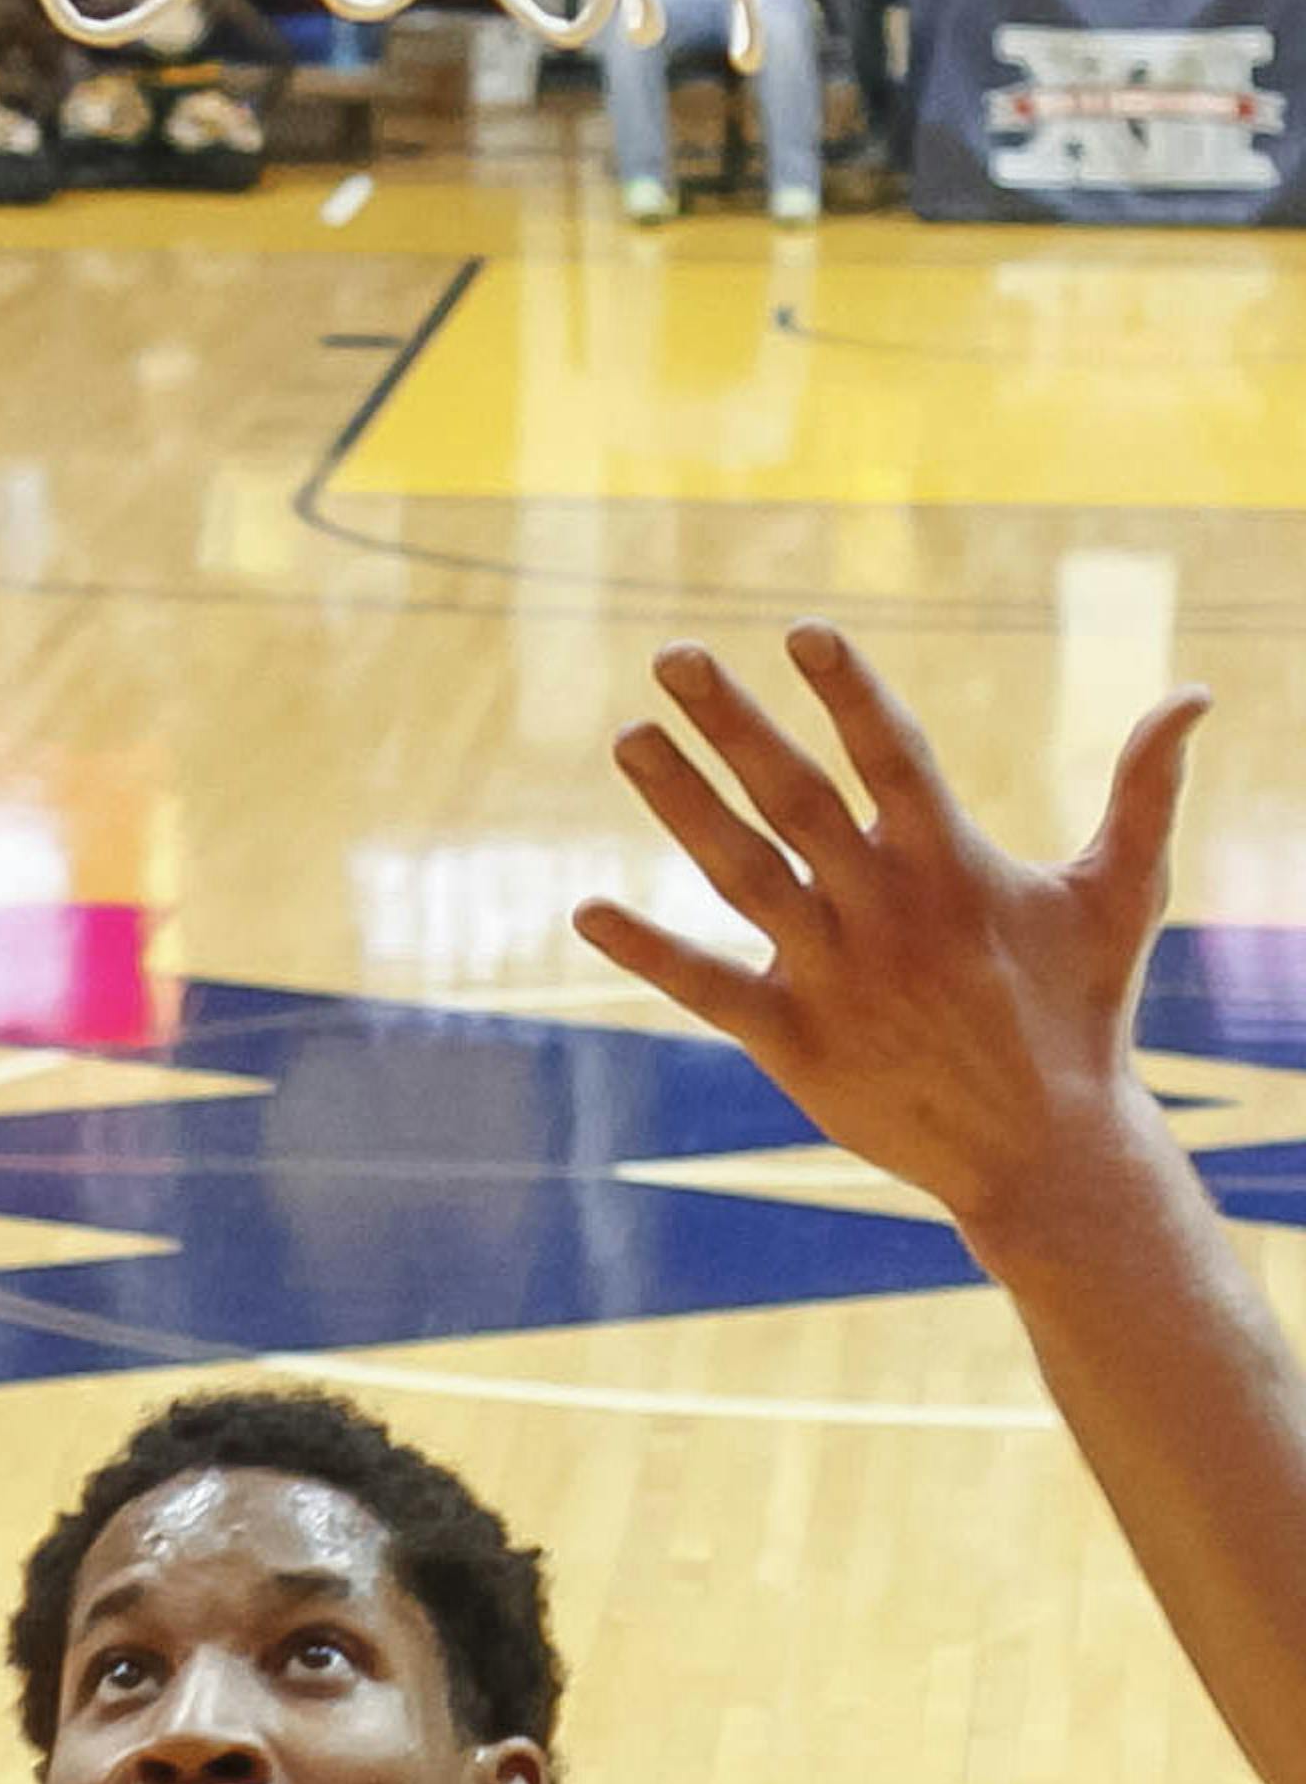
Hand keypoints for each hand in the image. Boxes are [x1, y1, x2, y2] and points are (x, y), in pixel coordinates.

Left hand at [573, 625, 1208, 1259]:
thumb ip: (1145, 790)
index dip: (850, 691)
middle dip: (733, 721)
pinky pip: (705, 987)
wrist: (1046, 1153)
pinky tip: (585, 910)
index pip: (892, 755)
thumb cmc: (1084, 1016)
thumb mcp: (1121, 896)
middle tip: (674, 655)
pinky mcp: (793, 1041)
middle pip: (795, 797)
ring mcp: (834, 976)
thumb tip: (1198, 693)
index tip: (802, 631)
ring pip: (741, 873)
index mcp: (954, 866)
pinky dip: (646, 951)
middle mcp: (885, 911)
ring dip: (680, 803)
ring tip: (629, 736)